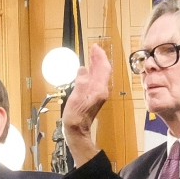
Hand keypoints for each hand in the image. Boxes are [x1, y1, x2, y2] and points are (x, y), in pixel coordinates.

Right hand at [61, 44, 111, 164]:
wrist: (77, 131)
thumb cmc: (75, 118)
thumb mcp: (76, 99)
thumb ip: (81, 83)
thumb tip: (83, 69)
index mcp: (98, 89)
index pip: (103, 68)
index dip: (100, 57)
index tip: (95, 47)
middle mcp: (101, 90)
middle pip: (103, 70)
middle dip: (99, 58)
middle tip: (93, 48)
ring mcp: (98, 94)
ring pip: (100, 75)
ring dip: (96, 64)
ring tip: (90, 56)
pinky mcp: (93, 97)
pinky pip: (95, 80)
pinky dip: (92, 72)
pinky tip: (87, 70)